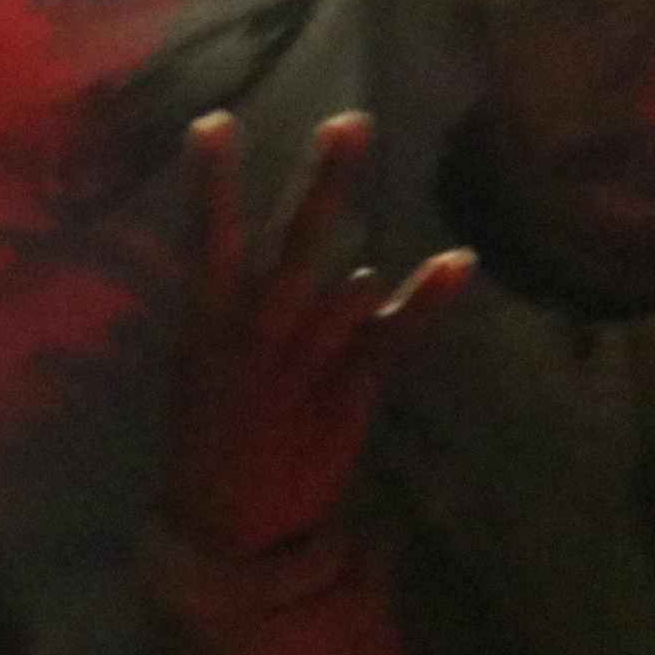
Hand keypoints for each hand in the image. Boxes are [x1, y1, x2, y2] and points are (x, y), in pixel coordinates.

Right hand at [173, 112, 469, 559]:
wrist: (228, 531)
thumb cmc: (206, 447)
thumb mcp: (200, 376)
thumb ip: (236, 321)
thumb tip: (292, 271)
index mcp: (207, 331)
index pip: (208, 245)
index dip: (212, 186)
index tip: (215, 123)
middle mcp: (256, 338)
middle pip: (291, 247)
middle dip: (317, 184)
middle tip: (347, 122)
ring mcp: (305, 366)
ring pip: (338, 281)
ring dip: (350, 212)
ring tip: (356, 137)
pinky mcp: (348, 397)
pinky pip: (391, 341)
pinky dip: (425, 301)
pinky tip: (454, 259)